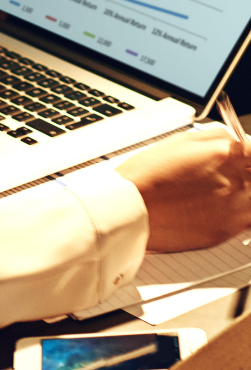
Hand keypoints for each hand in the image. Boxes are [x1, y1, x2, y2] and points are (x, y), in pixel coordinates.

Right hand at [116, 127, 250, 251]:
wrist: (131, 209)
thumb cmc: (147, 173)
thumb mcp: (179, 141)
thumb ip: (216, 138)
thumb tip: (236, 140)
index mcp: (225, 155)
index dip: (249, 153)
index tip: (245, 156)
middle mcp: (236, 182)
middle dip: (245, 172)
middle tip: (225, 174)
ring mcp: (235, 209)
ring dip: (244, 193)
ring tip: (216, 192)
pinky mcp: (227, 231)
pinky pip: (246, 220)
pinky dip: (237, 212)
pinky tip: (213, 208)